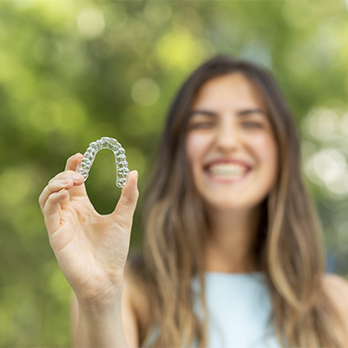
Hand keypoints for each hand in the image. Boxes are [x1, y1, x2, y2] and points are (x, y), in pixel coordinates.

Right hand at [39, 153, 138, 303]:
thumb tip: (133, 172)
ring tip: (72, 180)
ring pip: (48, 195)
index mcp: (84, 207)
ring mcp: (62, 222)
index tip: (81, 155)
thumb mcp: (124, 218)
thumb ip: (128, 196)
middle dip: (65, 174)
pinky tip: (65, 193)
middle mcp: (71, 212)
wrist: (107, 277)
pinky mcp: (56, 233)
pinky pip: (48, 211)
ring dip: (56, 184)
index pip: (73, 181)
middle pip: (59, 184)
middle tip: (79, 174)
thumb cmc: (114, 250)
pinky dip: (53, 198)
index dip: (74, 166)